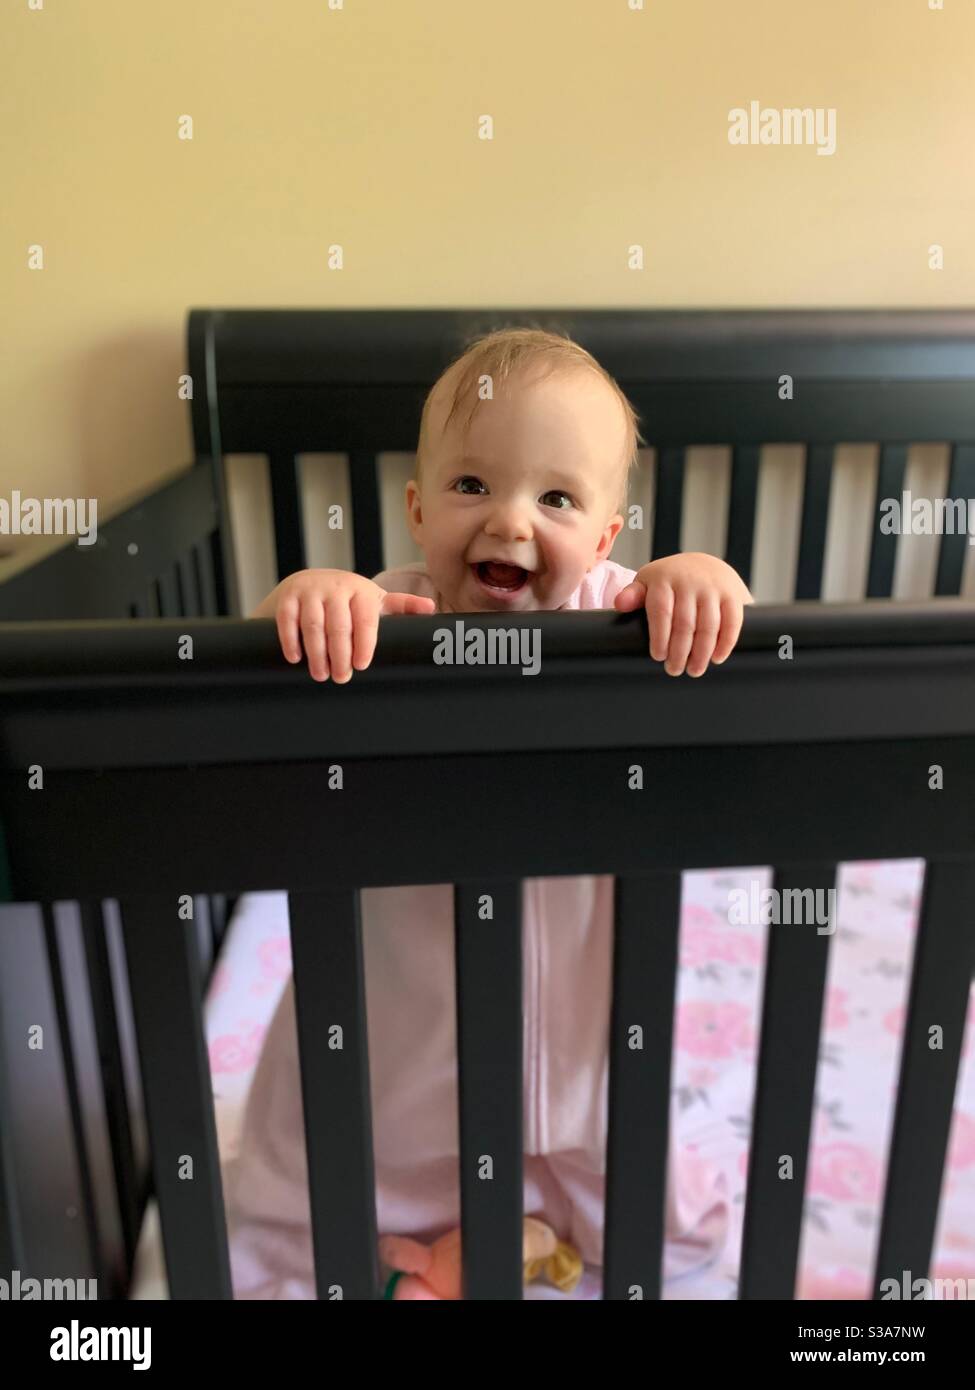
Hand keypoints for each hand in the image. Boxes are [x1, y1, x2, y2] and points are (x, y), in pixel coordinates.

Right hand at [251, 569, 435, 681]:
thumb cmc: (348, 599)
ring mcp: (311, 591)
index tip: (361, 665)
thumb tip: (431, 608)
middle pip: (338, 626)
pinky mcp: (289, 597)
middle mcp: (336, 587)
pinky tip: (296, 658)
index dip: (364, 644)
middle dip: (339, 655)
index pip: (365, 619)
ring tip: (321, 674)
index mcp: (361, 591)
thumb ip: (402, 606)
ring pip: (313, 625)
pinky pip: (288, 620)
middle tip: (341, 678)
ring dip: (317, 653)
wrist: (309, 582)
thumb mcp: (375, 600)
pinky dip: (291, 640)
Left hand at [613, 553, 753, 676]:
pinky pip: (732, 621)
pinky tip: (717, 658)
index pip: (661, 611)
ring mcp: (713, 588)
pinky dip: (726, 643)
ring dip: (702, 652)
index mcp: (665, 578)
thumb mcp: (648, 582)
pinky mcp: (732, 595)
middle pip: (685, 623)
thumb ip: (633, 595)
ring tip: (694, 669)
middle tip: (675, 670)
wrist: (704, 564)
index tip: (659, 656)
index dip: (660, 637)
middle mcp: (690, 581)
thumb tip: (620, 604)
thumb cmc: (670, 581)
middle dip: (680, 652)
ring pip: (709, 625)